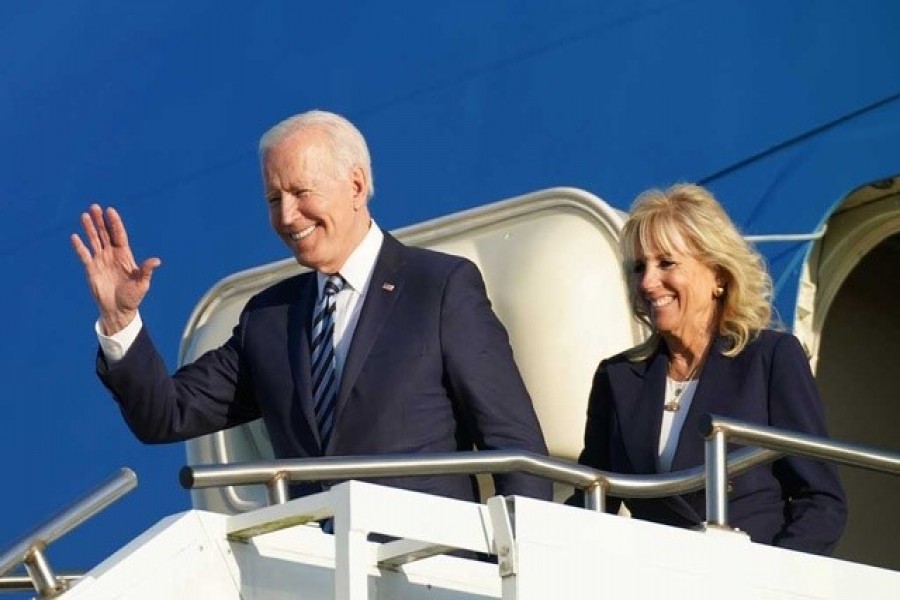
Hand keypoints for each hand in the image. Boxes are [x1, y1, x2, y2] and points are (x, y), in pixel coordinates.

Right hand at [71, 204, 160, 334]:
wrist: (119, 309)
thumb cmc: (133, 296)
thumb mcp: (142, 283)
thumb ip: (146, 271)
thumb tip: (156, 261)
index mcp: (125, 255)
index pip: (119, 235)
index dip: (115, 223)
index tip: (110, 210)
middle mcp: (112, 254)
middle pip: (105, 234)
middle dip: (100, 221)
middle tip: (94, 207)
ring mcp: (101, 260)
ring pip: (94, 240)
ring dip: (89, 228)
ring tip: (84, 215)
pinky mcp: (91, 268)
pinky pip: (84, 255)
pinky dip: (79, 246)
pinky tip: (75, 236)